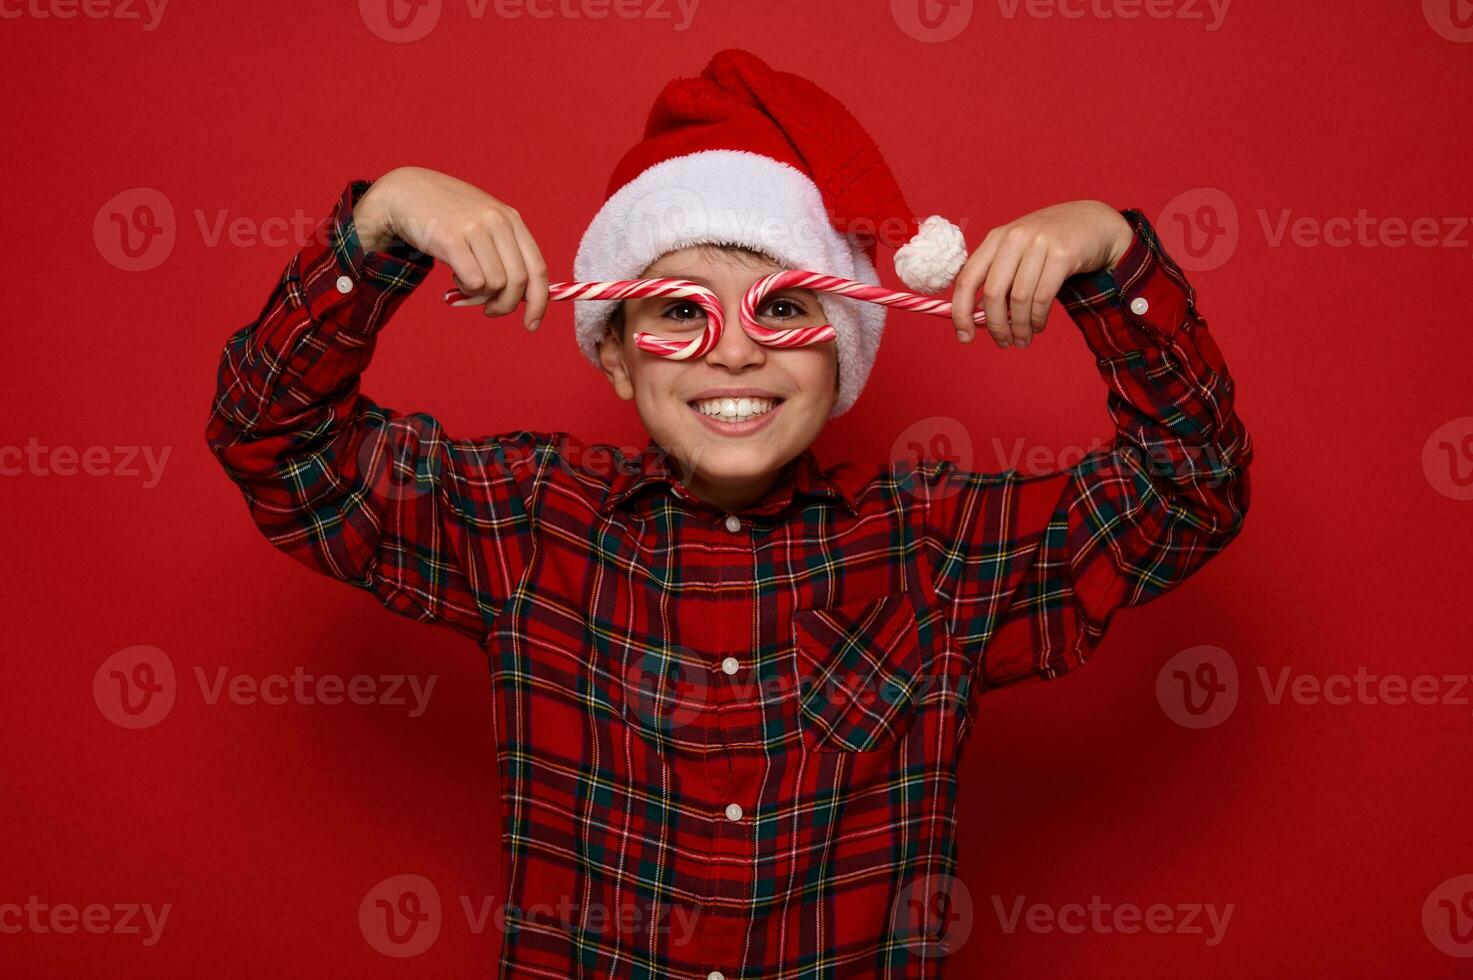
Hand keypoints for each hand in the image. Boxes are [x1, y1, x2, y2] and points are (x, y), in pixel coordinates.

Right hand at [354, 166, 548, 329]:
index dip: (540, 302)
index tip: (532, 325)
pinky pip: (474, 281)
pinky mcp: (451, 239)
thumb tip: (524, 298)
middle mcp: (498, 222)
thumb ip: (506, 253)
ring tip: (464, 281)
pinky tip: (455, 277)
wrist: (406, 192)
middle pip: (518, 282)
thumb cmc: (448, 216)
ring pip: (495, 285)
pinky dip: (466, 289)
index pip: (538, 269)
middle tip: (489, 310)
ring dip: (480, 295)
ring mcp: (475, 228)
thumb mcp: (484, 224)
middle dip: (505, 305)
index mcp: (512, 219)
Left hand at [950, 200, 1133, 347]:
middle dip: (996, 326)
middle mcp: (1014, 237)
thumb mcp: (1018, 253)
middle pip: (994, 293)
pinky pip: (1043, 297)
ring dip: (1020, 327)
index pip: (967, 279)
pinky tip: (1038, 325)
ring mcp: (1039, 243)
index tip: (963, 336)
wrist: (1094, 223)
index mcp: (996, 238)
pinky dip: (1038, 318)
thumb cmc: (1050, 245)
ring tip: (1023, 339)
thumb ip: (997, 279)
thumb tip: (976, 317)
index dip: (961, 312)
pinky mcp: (1063, 254)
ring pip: (1020, 299)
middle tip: (1003, 343)